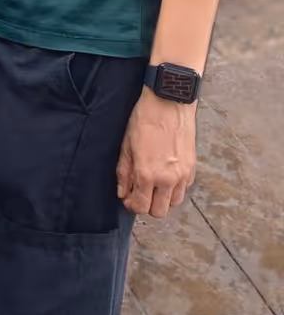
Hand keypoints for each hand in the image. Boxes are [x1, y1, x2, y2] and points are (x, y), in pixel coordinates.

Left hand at [116, 90, 196, 216]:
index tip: (129, 199)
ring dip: (162, 199)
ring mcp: (182, 175)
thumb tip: (122, 193)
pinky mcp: (192, 169)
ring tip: (154, 184)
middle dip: (147, 206)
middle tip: (140, 193)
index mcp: (147, 174)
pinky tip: (166, 175)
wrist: (169, 102)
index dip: (132, 205)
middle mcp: (167, 179)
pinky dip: (175, 188)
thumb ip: (124, 173)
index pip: (141, 207)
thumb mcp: (127, 145)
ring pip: (173, 203)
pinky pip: (184, 189)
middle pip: (159, 212)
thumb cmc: (145, 119)